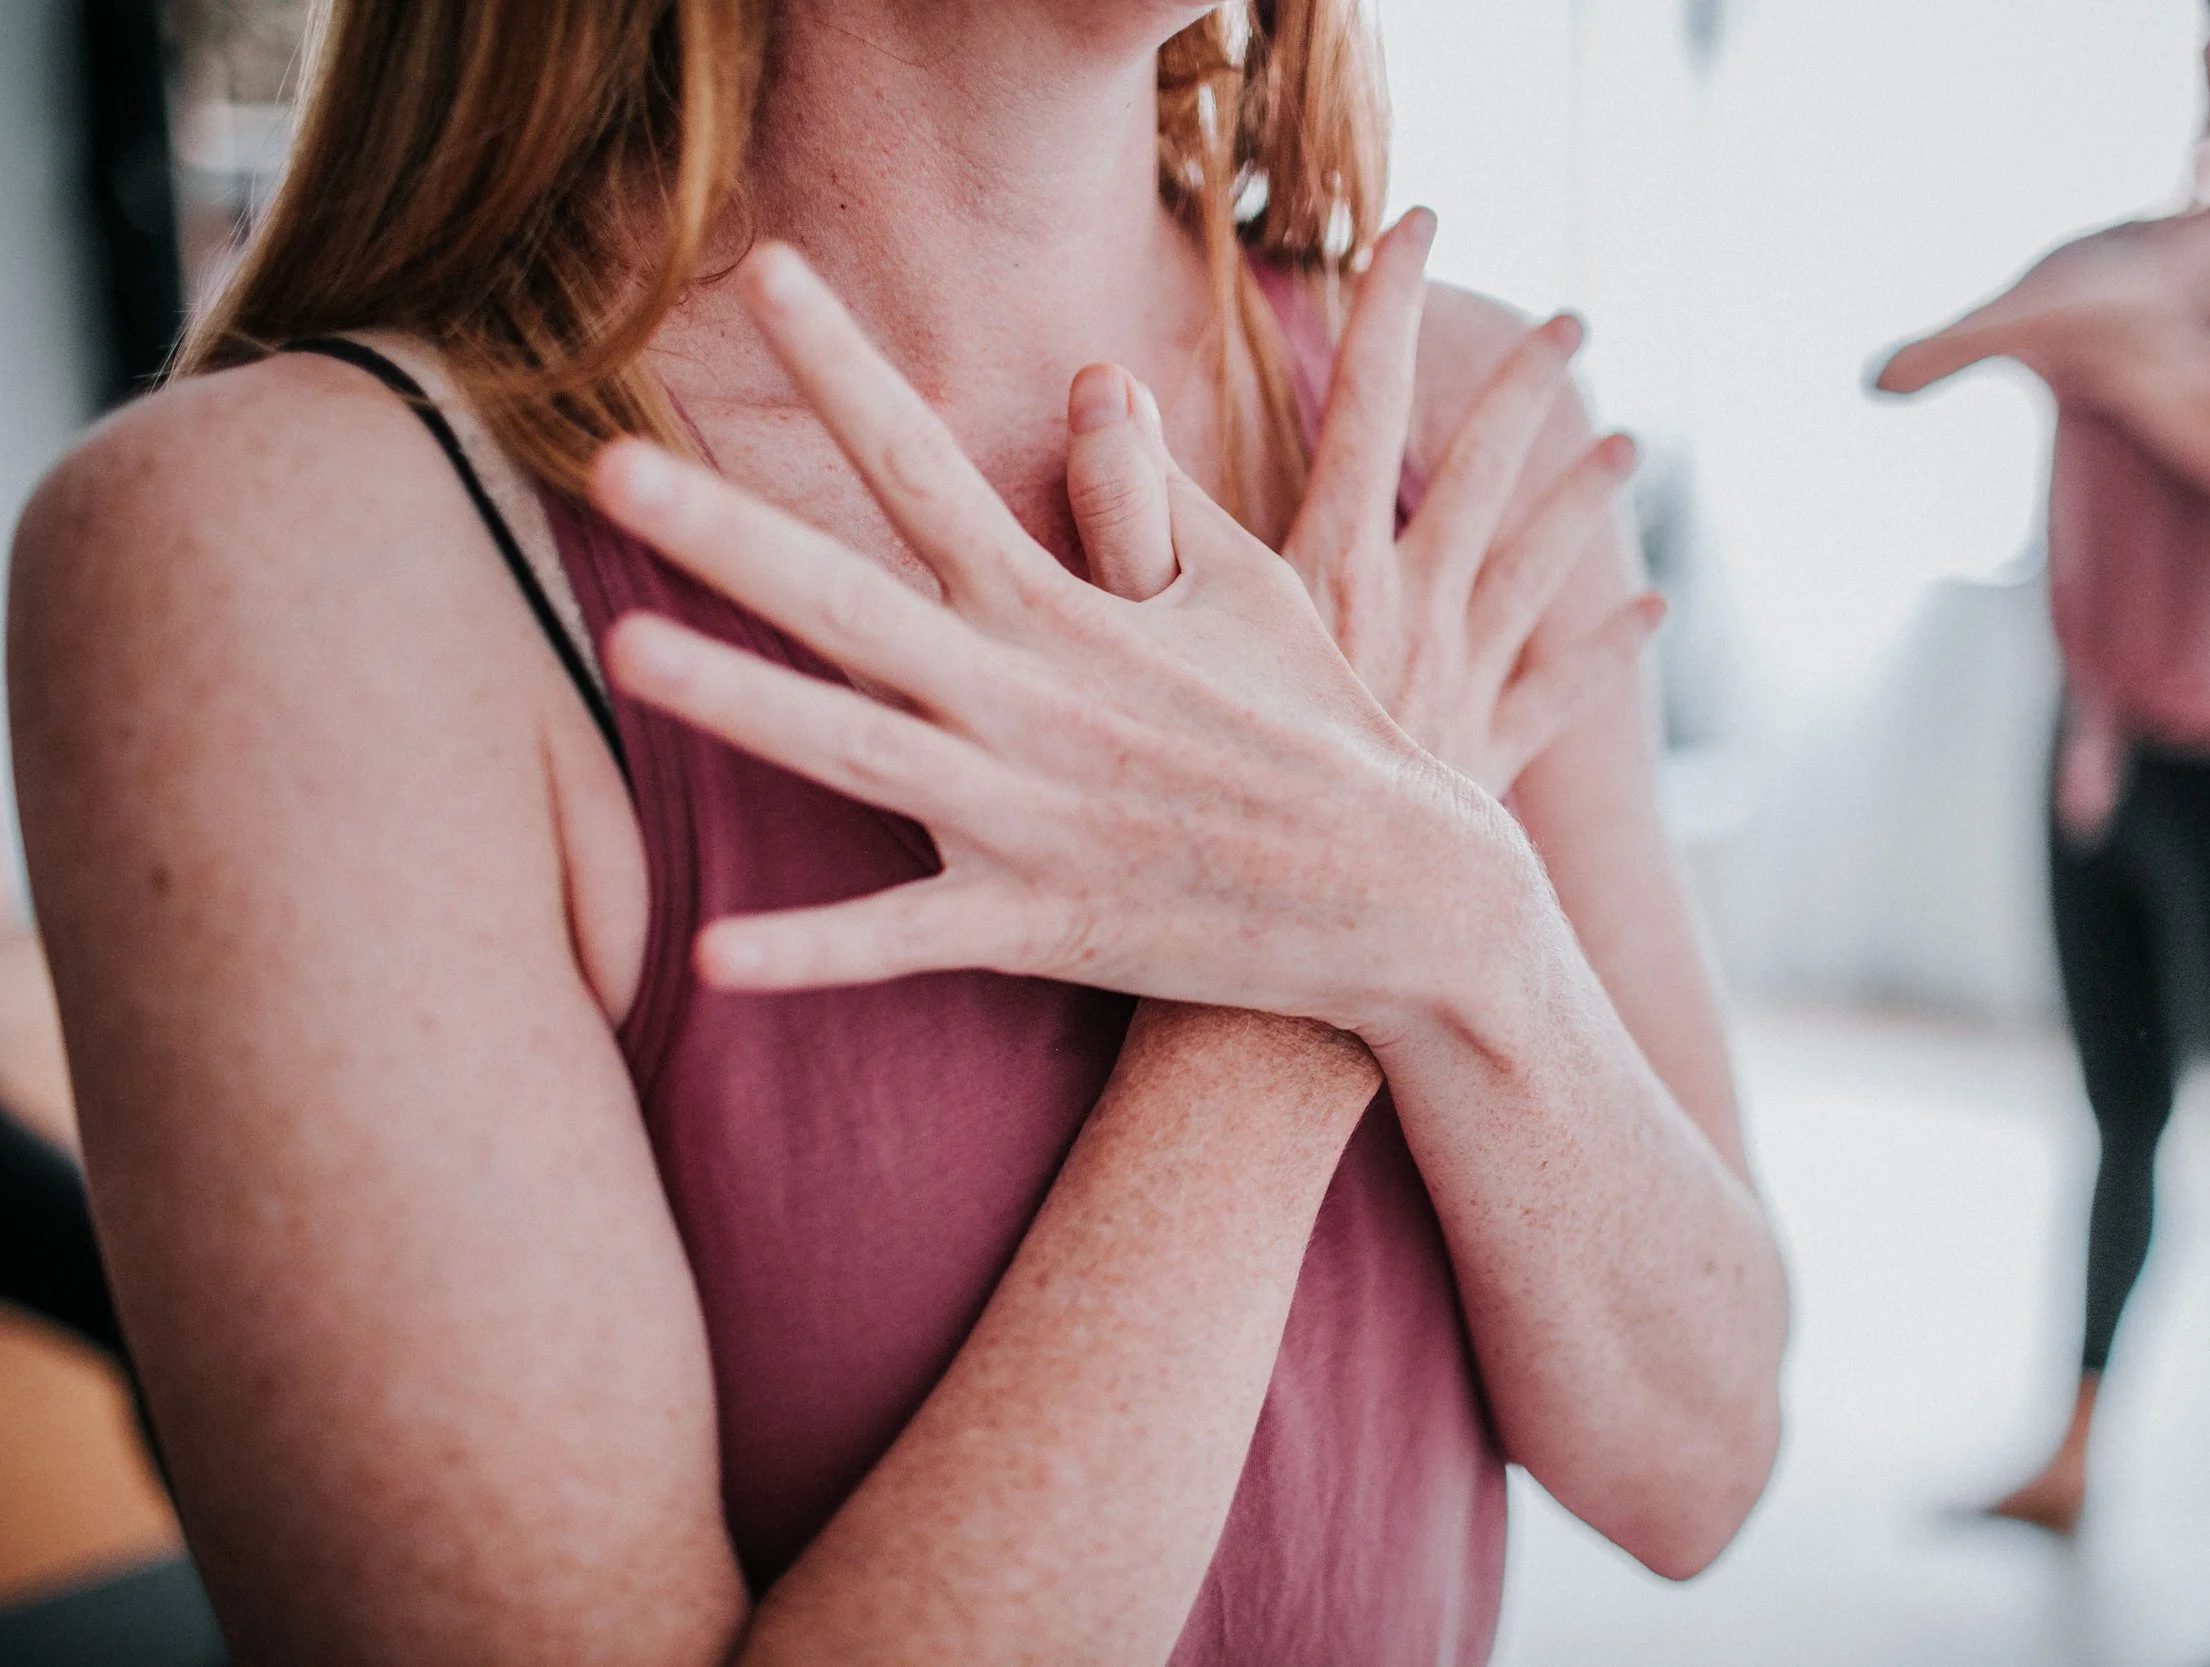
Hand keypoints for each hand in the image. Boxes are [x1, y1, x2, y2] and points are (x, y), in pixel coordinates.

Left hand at [587, 244, 1547, 1040]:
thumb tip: (1094, 376)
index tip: (762, 273)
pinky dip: (815, 950)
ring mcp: (1029, 814)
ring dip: (740, 701)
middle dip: (730, 528)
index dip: (839, 365)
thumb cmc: (1321, 726)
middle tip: (613, 460)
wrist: (1406, 892)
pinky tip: (714, 953)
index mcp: (1066, 609)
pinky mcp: (1041, 924)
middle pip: (852, 599)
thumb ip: (1151, 494)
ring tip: (626, 647)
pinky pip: (908, 941)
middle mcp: (1030, 698)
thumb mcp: (1254, 589)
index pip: (925, 463)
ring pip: (856, 752)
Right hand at [1062, 213, 1658, 799]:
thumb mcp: (1138, 641)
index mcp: (1330, 569)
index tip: (1416, 222)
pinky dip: (1604, 653)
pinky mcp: (1481, 764)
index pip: (1365, 403)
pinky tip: (1652, 613)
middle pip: (1479, 472)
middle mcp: (1411, 613)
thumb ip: (1125, 508)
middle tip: (1576, 322)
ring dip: (1581, 505)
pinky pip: (1557, 694)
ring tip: (1630, 450)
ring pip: (1537, 572)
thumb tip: (1101, 379)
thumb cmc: (1195, 802)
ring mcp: (1457, 687)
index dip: (1388, 306)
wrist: (1287, 950)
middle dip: (1524, 388)